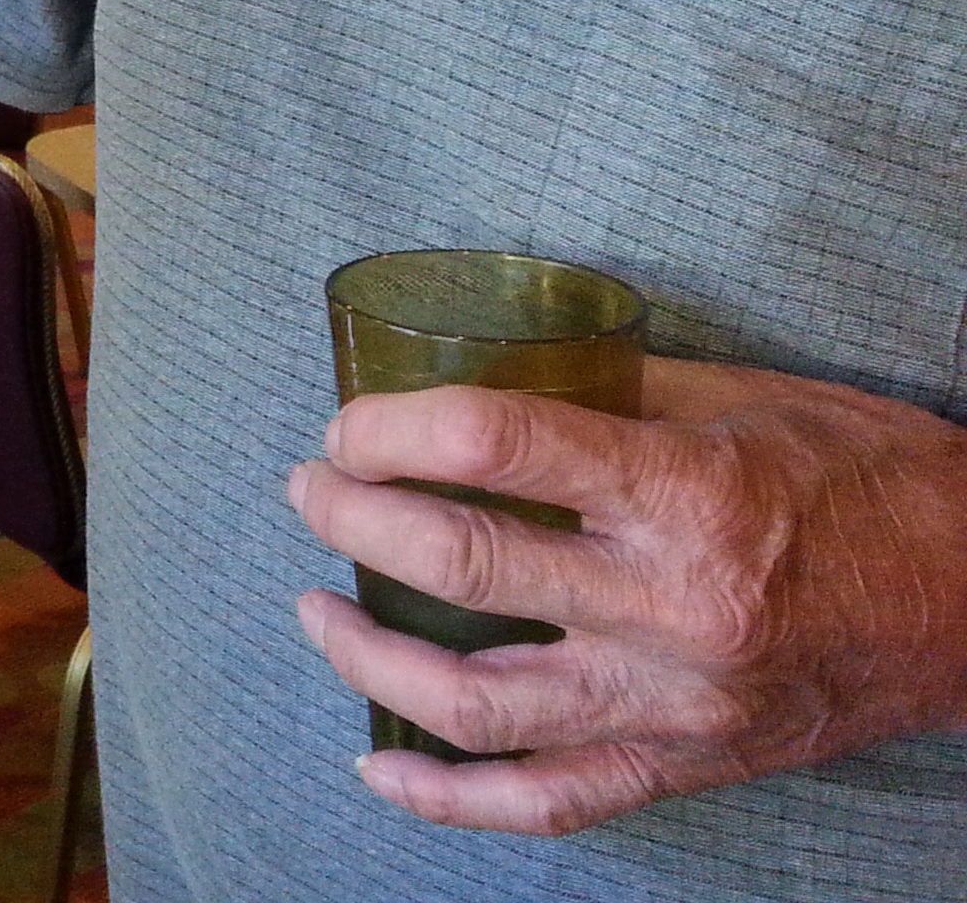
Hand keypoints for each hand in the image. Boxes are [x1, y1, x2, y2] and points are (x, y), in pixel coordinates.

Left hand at [287, 355, 966, 834]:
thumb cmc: (864, 478)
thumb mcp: (742, 398)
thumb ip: (609, 392)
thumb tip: (486, 373)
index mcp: (686, 493)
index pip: (497, 443)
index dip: (396, 426)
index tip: (349, 419)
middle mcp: (672, 608)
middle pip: (464, 562)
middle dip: (356, 519)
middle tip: (310, 486)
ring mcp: (673, 705)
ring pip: (477, 705)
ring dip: (369, 657)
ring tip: (314, 606)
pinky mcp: (683, 767)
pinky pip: (546, 803)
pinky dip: (449, 800)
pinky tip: (381, 771)